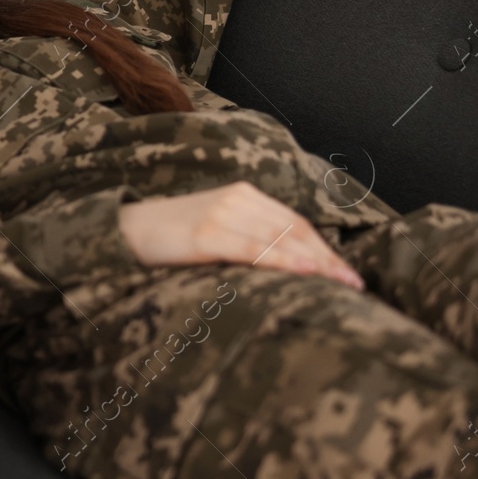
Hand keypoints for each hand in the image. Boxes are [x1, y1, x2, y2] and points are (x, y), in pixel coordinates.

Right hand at [117, 181, 363, 289]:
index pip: (295, 222)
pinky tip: (306, 272)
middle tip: (355, 284)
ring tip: (341, 284)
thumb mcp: (213, 229)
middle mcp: (236, 198)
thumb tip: (287, 267)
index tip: (347, 273)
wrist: (122, 231)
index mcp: (241, 194)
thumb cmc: (169, 238)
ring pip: (280, 238)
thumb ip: (246, 237)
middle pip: (295, 229)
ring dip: (316, 263)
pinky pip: (254, 249)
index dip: (325, 247)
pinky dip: (284, 260)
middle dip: (328, 258)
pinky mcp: (205, 234)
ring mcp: (220, 214)